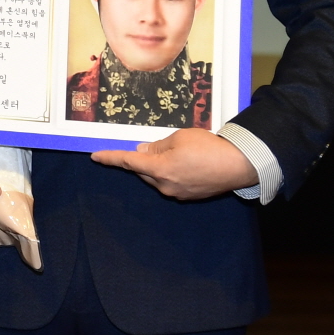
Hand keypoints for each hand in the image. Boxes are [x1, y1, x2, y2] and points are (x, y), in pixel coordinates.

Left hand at [90, 128, 258, 199]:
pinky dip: (171, 173)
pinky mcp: (189, 196)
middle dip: (142, 160)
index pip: (128, 162)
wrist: (238, 165)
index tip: (95, 157)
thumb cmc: (208, 147)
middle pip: (143, 171)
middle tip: (153, 146)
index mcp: (159, 169)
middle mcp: (164, 185)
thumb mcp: (179, 138)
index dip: (110, 158)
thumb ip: (157, 146)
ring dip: (158, 166)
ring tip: (179, 153)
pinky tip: (187, 164)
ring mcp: (177, 193)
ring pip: (157, 178)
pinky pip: (171, 183)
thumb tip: (142, 151)